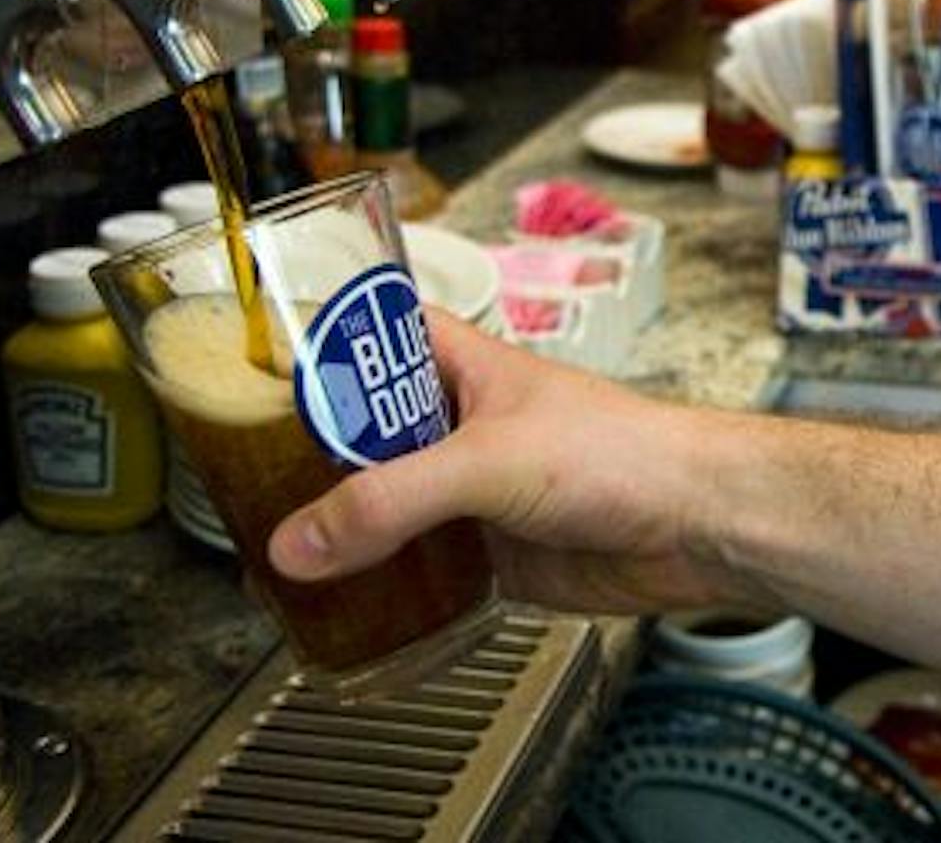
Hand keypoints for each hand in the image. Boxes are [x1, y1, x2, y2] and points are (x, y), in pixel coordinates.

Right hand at [267, 311, 759, 616]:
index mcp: (462, 369)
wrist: (700, 526)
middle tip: (240, 486)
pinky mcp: (492, 556)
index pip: (374, 334)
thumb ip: (393, 501)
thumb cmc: (627, 454)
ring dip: (340, 531)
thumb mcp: (489, 461)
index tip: (248, 369)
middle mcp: (462, 427)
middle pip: (363, 434)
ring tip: (269, 554)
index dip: (318, 345)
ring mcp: (475, 493)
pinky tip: (339, 607)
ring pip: (386, 506)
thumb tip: (303, 542)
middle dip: (308, 460)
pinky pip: (419, 571)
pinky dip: (382, 588)